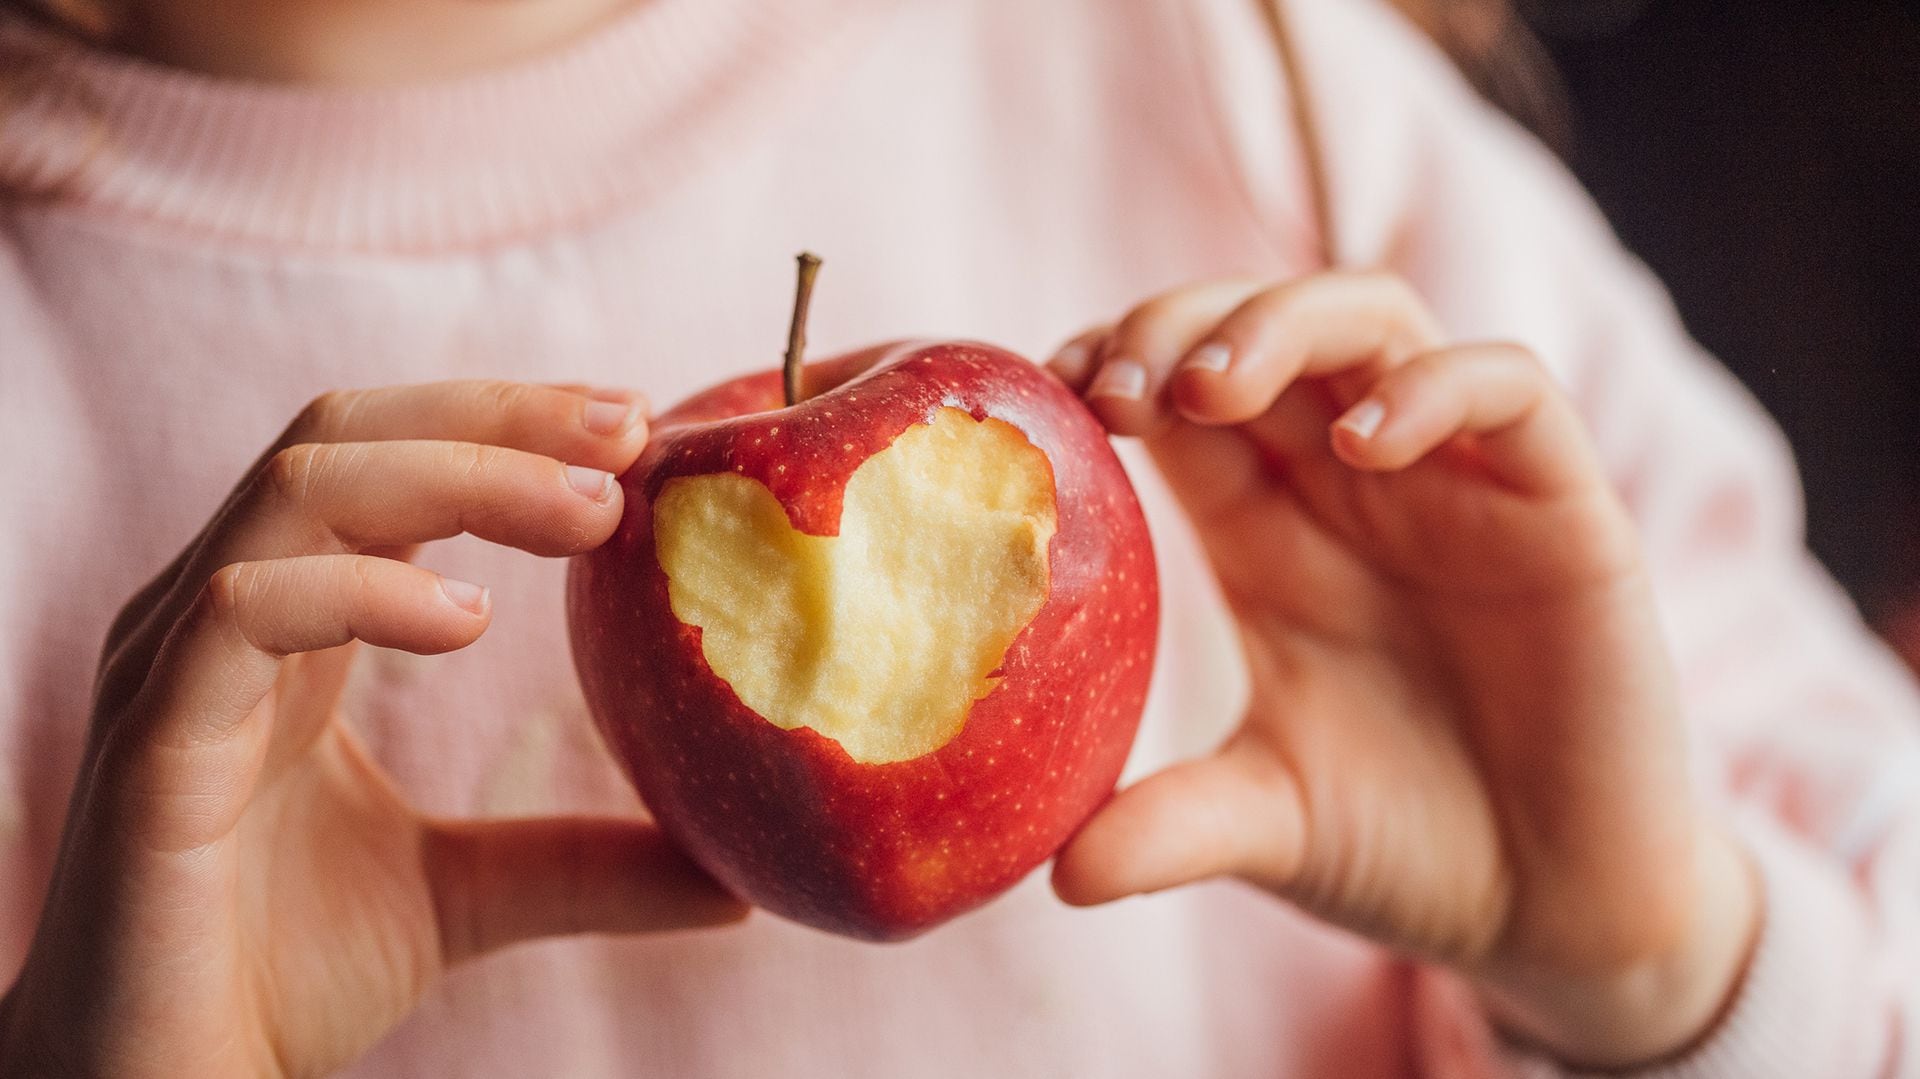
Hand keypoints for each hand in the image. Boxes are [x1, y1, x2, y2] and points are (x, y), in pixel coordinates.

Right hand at [0, 382, 746, 1077]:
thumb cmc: (276, 976)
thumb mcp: (464, 896)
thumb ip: (580, 861)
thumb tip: (731, 871)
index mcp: (287, 624)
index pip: (386, 460)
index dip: (506, 425)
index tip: (635, 427)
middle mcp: (220, 616)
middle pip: (347, 435)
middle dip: (495, 417)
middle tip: (628, 430)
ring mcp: (175, 666)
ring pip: (300, 489)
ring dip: (456, 476)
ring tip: (587, 513)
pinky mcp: (151, 742)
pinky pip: (243, 609)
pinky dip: (360, 589)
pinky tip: (466, 618)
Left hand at [1046, 274, 1758, 1067]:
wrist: (1558, 911)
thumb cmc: (1404, 848)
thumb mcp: (1264, 826)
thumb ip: (1167, 829)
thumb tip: (1055, 877)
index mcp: (1268, 531)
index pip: (1178, 395)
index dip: (1114, 362)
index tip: (1048, 394)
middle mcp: (1355, 485)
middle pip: (1262, 329)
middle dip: (1176, 326)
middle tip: (1116, 388)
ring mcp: (1460, 485)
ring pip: (1374, 320)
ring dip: (1282, 325)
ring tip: (1208, 387)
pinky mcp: (1565, 510)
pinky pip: (1512, 392)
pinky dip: (1435, 389)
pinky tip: (1362, 443)